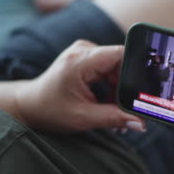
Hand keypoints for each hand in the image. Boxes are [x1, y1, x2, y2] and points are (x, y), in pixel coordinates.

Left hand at [15, 40, 144, 132]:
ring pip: (116, 67)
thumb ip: (114, 118)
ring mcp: (84, 52)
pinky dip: (112, 86)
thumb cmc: (50, 111)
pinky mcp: (86, 58)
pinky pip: (108, 68)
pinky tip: (108, 103)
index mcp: (80, 61)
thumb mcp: (83, 118)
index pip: (120, 54)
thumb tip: (140, 123)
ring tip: (115, 111)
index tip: (143, 91)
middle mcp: (83, 50)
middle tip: (128, 111)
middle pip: (120, 63)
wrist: (30, 105)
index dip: (136, 70)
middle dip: (126, 87)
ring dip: (119, 89)